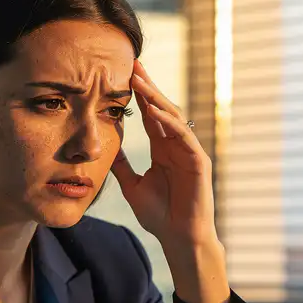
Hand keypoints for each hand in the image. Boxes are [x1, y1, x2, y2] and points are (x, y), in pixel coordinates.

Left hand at [109, 59, 217, 248]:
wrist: (178, 238)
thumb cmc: (160, 216)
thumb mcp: (132, 186)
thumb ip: (122, 166)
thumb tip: (104, 149)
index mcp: (163, 149)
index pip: (149, 115)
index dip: (138, 95)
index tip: (123, 74)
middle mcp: (177, 145)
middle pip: (161, 108)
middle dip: (147, 86)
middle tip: (132, 64)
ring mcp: (189, 151)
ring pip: (173, 116)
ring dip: (156, 97)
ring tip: (139, 80)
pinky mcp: (198, 161)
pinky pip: (183, 136)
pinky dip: (168, 122)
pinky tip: (154, 110)